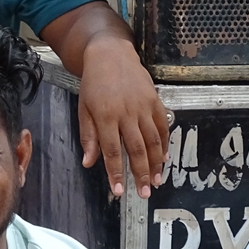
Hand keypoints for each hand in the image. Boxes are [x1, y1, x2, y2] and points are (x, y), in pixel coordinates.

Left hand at [77, 37, 167, 199]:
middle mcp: (126, 113)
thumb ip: (88, 137)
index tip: (119, 191)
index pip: (111, 151)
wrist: (111, 54)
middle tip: (145, 193)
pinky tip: (165, 158)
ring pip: (153, 140)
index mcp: (105, 116)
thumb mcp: (84, 109)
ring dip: (156, 163)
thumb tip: (89, 163)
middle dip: (141, 173)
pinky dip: (165, 144)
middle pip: (136, 149)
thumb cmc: (94, 84)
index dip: (116, 172)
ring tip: (157, 181)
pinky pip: (162, 126)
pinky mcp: (155, 101)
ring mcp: (143, 107)